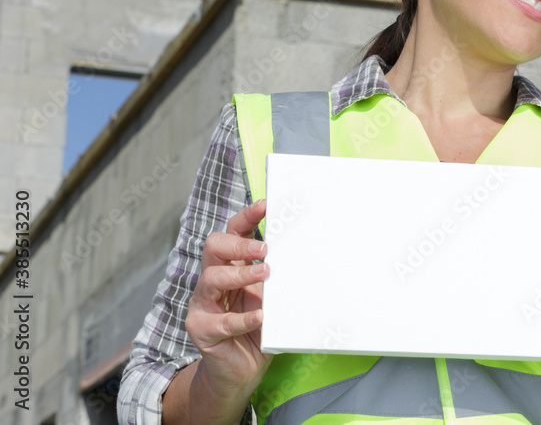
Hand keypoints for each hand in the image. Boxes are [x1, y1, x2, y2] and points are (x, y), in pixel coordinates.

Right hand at [185, 198, 272, 394]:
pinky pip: (220, 321)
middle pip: (214, 246)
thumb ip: (277, 277)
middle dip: (238, 243)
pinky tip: (259, 317)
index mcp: (231, 265)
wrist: (241, 370)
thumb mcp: (271, 297)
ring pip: (211, 278)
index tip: (265, 205)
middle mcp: (213, 279)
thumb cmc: (259, 327)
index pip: (233, 232)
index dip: (246, 217)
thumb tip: (304, 253)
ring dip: (240, 275)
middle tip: (264, 248)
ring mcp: (203, 304)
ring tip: (264, 274)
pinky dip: (242, 318)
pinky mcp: (201, 329)